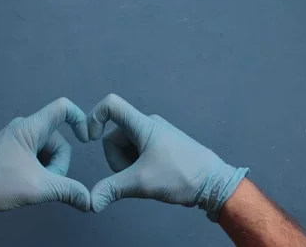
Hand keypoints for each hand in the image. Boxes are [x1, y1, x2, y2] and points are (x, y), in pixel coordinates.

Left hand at [0, 98, 90, 223]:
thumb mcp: (38, 188)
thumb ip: (68, 191)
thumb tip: (89, 200)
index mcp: (30, 128)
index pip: (63, 108)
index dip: (80, 120)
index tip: (86, 139)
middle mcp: (24, 127)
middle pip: (58, 139)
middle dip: (58, 163)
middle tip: (45, 182)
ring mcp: (16, 137)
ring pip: (47, 149)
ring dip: (48, 168)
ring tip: (34, 184)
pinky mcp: (12, 147)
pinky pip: (36, 153)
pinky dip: (39, 168)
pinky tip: (29, 181)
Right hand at [88, 94, 248, 220]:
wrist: (214, 183)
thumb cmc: (183, 175)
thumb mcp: (142, 182)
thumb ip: (112, 189)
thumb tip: (91, 201)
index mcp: (143, 125)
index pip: (111, 105)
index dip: (93, 118)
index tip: (91, 139)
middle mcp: (148, 125)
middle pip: (113, 136)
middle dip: (117, 160)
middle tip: (135, 176)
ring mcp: (155, 135)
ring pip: (125, 147)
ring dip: (127, 166)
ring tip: (146, 178)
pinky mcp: (160, 146)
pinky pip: (136, 153)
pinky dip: (137, 166)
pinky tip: (151, 177)